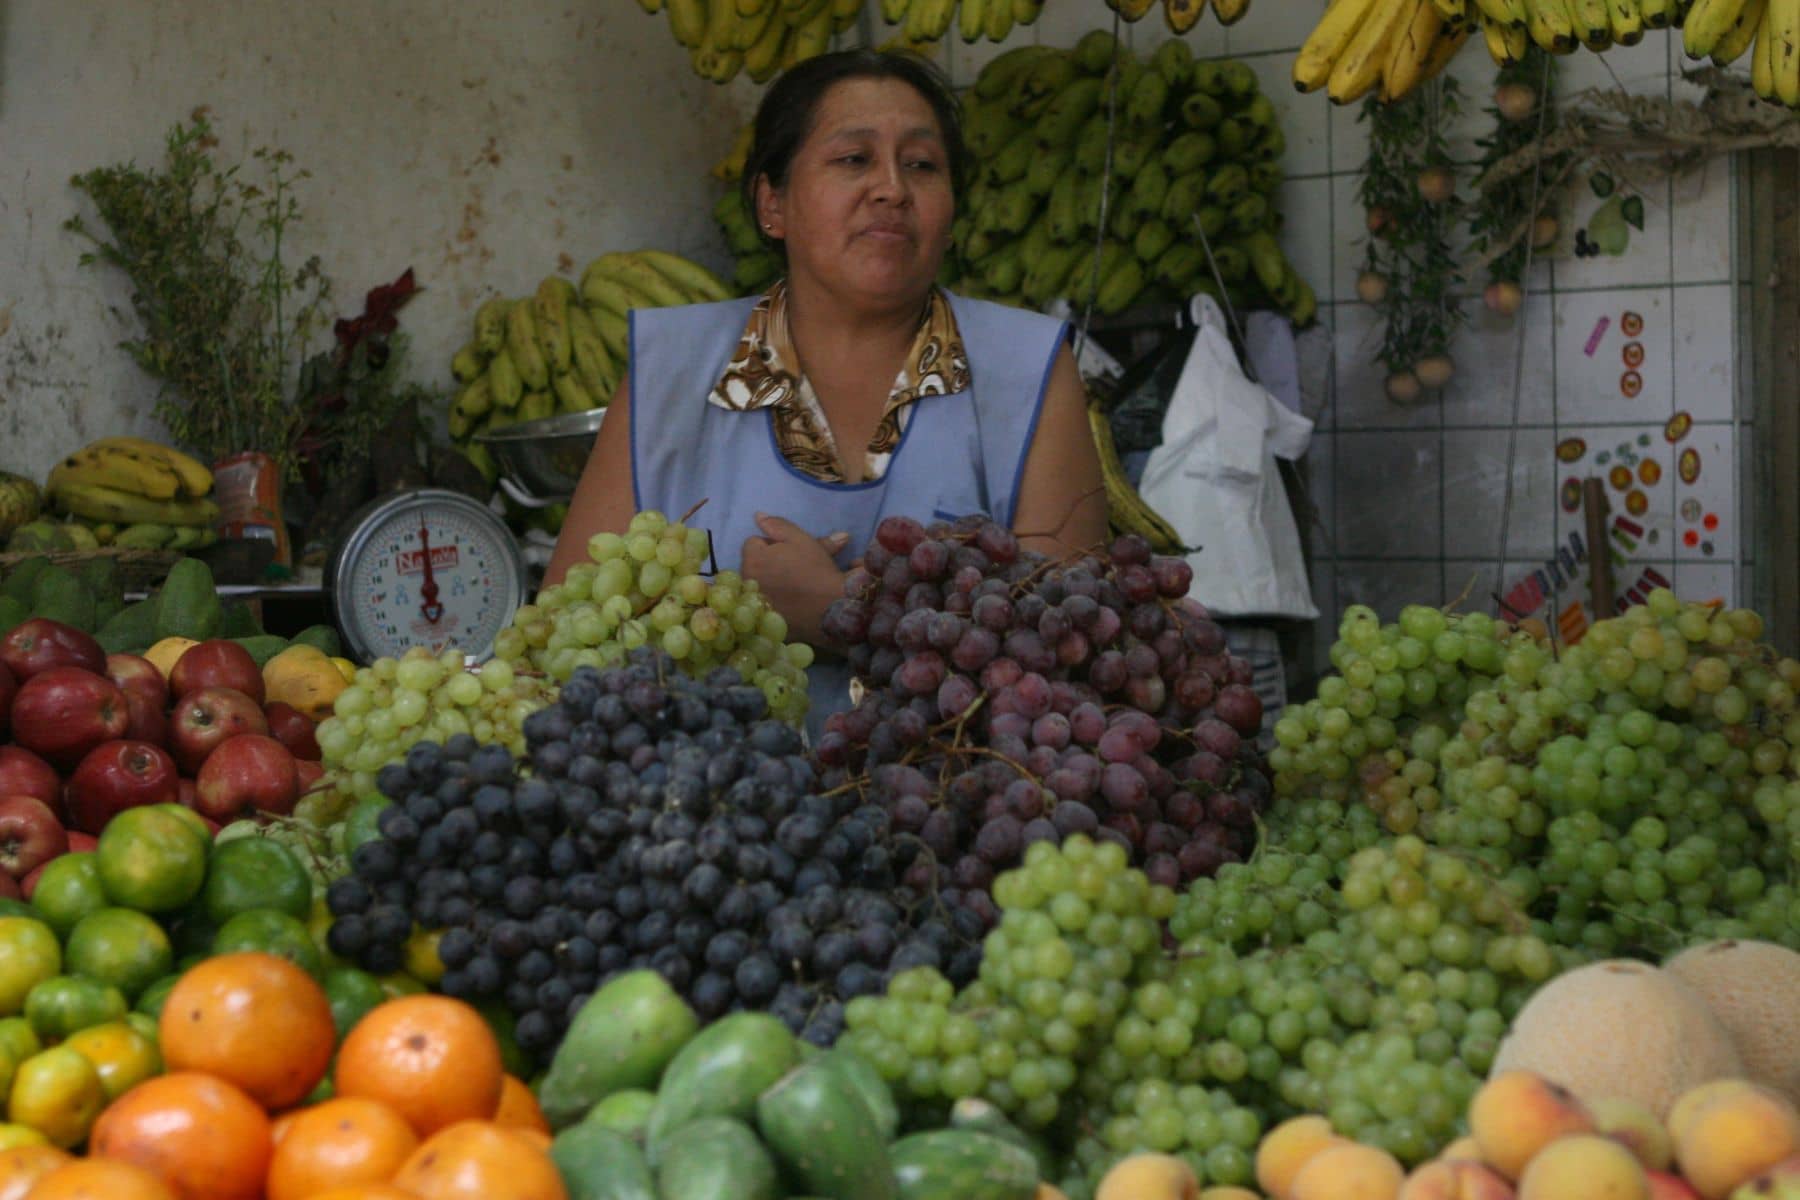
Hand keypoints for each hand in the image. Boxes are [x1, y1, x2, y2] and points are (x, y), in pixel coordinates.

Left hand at [739, 512, 850, 647]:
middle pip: (754, 563)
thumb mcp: (800, 539)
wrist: (831, 608)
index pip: (753, 542)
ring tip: (794, 584)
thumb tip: (758, 516)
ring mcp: (754, 602)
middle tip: (794, 567)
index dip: (772, 544)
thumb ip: (777, 525)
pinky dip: (774, 600)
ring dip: (771, 580)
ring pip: (758, 582)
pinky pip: (764, 603)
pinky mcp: (763, 618)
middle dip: (769, 561)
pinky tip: (791, 601)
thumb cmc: (816, 569)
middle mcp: (747, 581)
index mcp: (753, 558)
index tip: (790, 552)